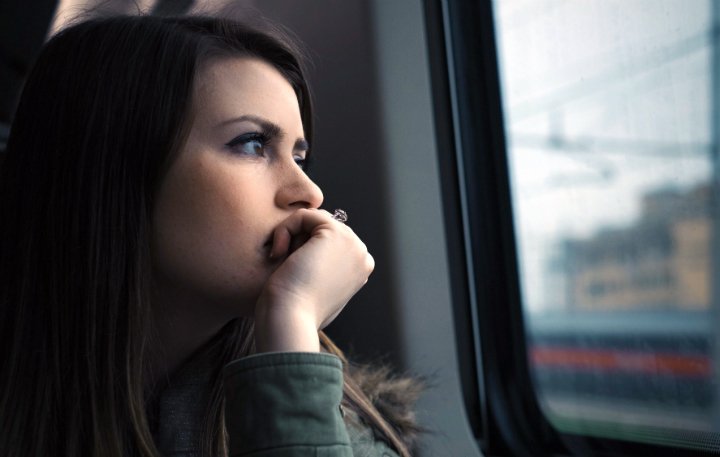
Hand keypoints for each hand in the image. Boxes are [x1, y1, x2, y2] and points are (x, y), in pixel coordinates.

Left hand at [254, 209, 373, 352]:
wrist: (291, 320)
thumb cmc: (295, 315)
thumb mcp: (315, 294)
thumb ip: (322, 275)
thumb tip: (315, 264)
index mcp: (360, 270)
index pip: (327, 243)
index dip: (303, 251)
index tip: (292, 276)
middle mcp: (361, 255)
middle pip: (320, 229)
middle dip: (298, 242)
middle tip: (286, 268)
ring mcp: (352, 243)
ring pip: (312, 220)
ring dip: (291, 236)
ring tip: (282, 261)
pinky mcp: (336, 233)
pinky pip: (304, 215)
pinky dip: (285, 229)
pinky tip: (279, 252)